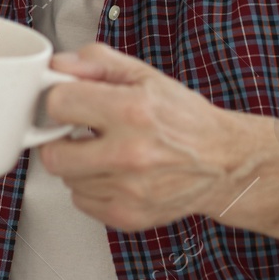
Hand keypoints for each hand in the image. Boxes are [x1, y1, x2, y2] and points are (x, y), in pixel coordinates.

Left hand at [35, 43, 270, 230]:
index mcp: (132, 111)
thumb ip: (98, 63)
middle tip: (80, 134)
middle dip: (61, 140)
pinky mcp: (128, 216)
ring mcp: (129, 190)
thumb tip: (59, 66)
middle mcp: (130, 153)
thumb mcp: (146, 76)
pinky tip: (115, 174)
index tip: (70, 104)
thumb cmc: (187, 120)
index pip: (59, 104)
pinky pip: (82, 202)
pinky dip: (92, 188)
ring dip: (80, 166)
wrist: (225, 162)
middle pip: (53, 154)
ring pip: (67, 179)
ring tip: (107, 153)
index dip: (61, 101)